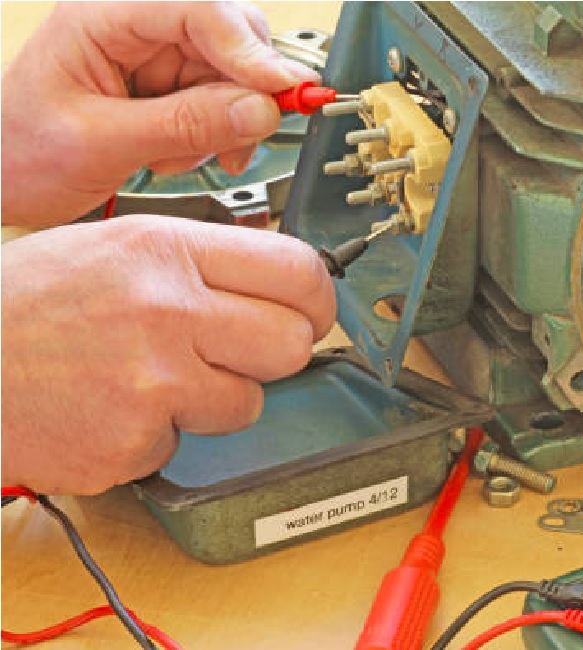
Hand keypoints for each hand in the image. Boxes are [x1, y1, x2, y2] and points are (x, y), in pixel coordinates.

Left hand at [0, 2, 319, 227]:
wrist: (2, 182)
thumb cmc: (20, 152)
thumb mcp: (100, 143)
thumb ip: (183, 125)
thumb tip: (258, 110)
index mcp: (104, 15)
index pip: (199, 9)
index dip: (248, 48)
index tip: (282, 90)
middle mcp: (138, 26)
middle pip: (232, 35)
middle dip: (247, 90)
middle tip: (243, 136)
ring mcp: (158, 56)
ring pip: (237, 75)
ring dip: (229, 123)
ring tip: (180, 155)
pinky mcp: (172, 87)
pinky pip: (225, 104)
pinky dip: (219, 136)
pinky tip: (183, 153)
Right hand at [1, 216, 335, 494]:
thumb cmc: (28, 303)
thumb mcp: (116, 246)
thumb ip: (200, 262)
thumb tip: (277, 281)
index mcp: (167, 250)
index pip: (297, 271)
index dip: (317, 299)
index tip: (312, 312)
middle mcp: (169, 309)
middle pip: (292, 343)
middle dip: (273, 354)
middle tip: (235, 353)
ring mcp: (154, 380)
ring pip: (248, 403)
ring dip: (214, 399)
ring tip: (151, 379)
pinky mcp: (135, 439)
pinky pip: (186, 443)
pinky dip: (158, 434)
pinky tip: (111, 408)